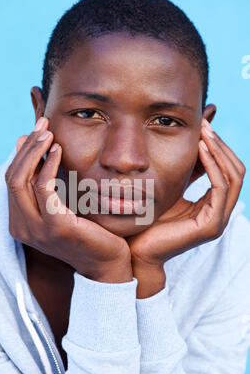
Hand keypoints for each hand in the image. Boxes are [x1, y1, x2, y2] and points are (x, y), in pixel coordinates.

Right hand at [5, 117, 131, 282]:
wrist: (108, 264)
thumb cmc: (89, 233)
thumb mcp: (62, 207)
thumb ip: (48, 186)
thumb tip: (37, 151)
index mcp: (21, 223)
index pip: (11, 181)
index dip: (21, 154)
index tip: (35, 132)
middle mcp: (22, 228)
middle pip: (12, 177)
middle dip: (26, 147)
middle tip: (42, 124)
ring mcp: (36, 229)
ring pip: (21, 180)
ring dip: (34, 150)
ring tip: (48, 131)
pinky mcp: (55, 227)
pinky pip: (44, 187)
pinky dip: (48, 165)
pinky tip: (59, 150)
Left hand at [127, 118, 245, 297]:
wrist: (136, 249)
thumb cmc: (148, 220)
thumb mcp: (170, 189)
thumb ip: (185, 172)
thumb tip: (192, 142)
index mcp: (211, 205)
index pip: (227, 171)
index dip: (219, 147)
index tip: (204, 125)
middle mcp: (218, 213)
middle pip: (236, 171)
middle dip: (222, 145)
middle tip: (206, 124)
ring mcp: (217, 220)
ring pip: (233, 178)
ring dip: (220, 151)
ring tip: (205, 133)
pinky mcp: (210, 226)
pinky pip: (220, 188)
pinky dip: (213, 166)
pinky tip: (201, 150)